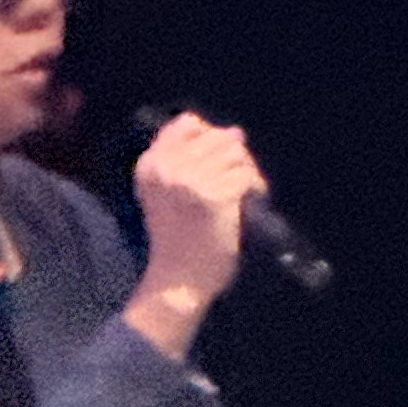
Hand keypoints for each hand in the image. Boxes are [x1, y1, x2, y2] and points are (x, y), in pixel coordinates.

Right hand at [124, 110, 265, 348]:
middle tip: (240, 178)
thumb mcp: (165, 194)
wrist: (177, 282)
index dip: (210, 134)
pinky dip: (257, 187)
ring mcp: (190, 182)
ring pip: (235, 153)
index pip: (186, 123)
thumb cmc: (176, 240)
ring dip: (247, 170)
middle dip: (235, 155)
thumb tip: (234, 132)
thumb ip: (187, 161)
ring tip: (246, 191)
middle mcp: (167, 170)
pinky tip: (253, 200)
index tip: (218, 158)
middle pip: (217, 136)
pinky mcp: (214, 198)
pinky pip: (246, 176)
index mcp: (151, 166)